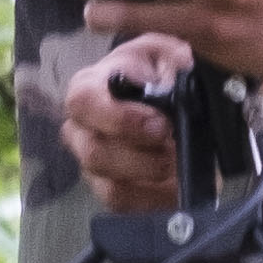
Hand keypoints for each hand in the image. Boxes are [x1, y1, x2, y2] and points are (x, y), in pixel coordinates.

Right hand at [61, 31, 192, 212]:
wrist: (177, 107)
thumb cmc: (164, 75)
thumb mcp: (170, 56)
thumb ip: (172, 59)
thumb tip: (180, 67)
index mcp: (90, 89)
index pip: (83, 102)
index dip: (119, 118)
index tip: (160, 124)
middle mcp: (81, 130)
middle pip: (92, 152)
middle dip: (139, 155)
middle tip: (173, 144)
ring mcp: (93, 165)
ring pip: (109, 185)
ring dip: (150, 176)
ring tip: (176, 161)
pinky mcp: (110, 192)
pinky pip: (125, 207)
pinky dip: (155, 198)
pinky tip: (175, 183)